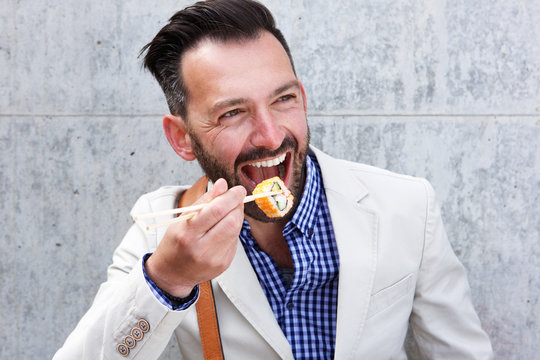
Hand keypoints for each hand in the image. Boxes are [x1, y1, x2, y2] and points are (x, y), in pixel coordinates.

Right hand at [145, 178, 245, 296]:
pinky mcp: (224, 264)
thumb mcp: (182, 219)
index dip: (231, 197)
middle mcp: (202, 248)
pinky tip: (223, 229)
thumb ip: (204, 200)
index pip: (217, 211)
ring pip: (236, 231)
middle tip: (236, 198)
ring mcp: (214, 259)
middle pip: (232, 221)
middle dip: (238, 206)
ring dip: (237, 217)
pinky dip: (233, 231)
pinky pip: (235, 241)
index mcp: (188, 233)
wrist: (172, 274)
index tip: (238, 189)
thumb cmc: (175, 242)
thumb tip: (223, 184)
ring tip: (228, 212)